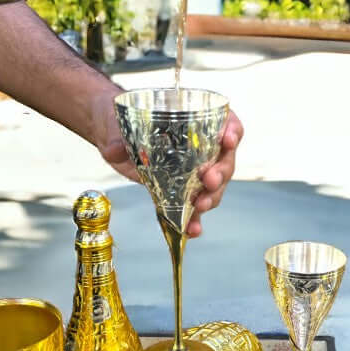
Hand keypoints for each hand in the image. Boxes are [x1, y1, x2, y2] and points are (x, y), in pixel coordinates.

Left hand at [94, 91, 243, 238]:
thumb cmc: (125, 123)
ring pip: (214, 186)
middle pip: (224, 160)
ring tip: (200, 206)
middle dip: (221, 172)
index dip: (233, 131)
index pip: (227, 122)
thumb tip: (116, 149)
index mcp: (197, 121)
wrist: (116, 140)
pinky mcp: (181, 192)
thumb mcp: (119, 124)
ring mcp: (194, 172)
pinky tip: (192, 229)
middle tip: (209, 180)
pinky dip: (195, 220)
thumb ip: (118, 137)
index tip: (229, 139)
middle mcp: (202, 148)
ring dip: (211, 198)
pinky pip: (194, 208)